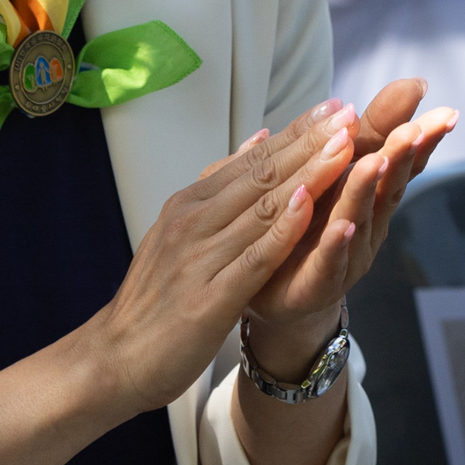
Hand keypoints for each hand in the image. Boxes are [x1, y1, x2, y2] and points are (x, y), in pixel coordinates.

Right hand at [80, 100, 363, 419]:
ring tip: (344, 145)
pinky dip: (282, 228)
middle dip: (310, 142)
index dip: (297, 133)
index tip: (335, 107)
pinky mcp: (209, 297)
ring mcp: (200, 257)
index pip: (252, 160)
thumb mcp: (180, 232)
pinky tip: (307, 204)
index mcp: (189, 204)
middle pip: (262, 174)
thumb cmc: (156, 298)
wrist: (115, 358)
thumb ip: (219, 188)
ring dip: (308, 174)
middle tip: (349, 113)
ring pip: (263, 207)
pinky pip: (253, 256)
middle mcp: (194, 222)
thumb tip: (259, 138)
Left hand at [247, 79, 458, 363]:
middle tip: (418, 130)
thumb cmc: (307, 225)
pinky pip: (328, 262)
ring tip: (378, 161)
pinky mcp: (317, 283)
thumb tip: (381, 92)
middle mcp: (365, 221)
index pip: (397, 158)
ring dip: (367, 189)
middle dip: (404, 156)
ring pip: (359, 217)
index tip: (444, 112)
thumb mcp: (332, 172)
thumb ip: (356, 136)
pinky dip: (335, 244)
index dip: (421, 137)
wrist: (274, 291)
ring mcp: (346, 253)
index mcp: (365, 190)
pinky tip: (341, 226)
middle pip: (387, 185)